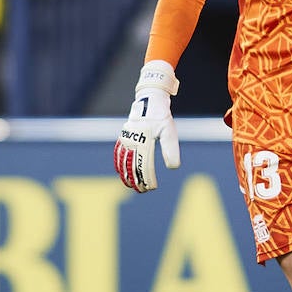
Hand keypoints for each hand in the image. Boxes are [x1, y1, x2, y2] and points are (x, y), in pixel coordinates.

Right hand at [114, 60, 181, 191]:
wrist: (149, 100)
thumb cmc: (161, 117)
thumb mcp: (170, 132)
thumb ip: (170, 149)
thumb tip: (173, 168)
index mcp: (144, 141)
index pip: (145, 165)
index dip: (148, 178)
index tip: (152, 187)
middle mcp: (133, 141)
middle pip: (132, 166)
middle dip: (137, 180)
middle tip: (142, 191)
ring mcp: (126, 139)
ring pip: (123, 162)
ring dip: (126, 175)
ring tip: (131, 186)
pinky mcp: (123, 136)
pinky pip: (118, 153)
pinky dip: (118, 164)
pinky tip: (120, 172)